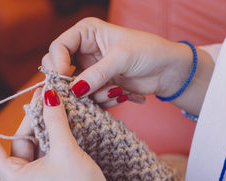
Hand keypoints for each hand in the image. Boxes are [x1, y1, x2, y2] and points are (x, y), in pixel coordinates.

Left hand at [0, 88, 119, 180]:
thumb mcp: (66, 150)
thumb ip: (54, 120)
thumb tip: (47, 95)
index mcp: (13, 178)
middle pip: (17, 144)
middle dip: (32, 123)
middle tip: (47, 101)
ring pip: (31, 152)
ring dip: (44, 134)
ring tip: (60, 118)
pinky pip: (40, 162)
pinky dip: (49, 147)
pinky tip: (63, 136)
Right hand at [43, 17, 213, 114]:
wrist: (167, 71)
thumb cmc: (149, 52)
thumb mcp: (122, 58)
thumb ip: (97, 74)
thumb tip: (74, 90)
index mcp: (86, 33)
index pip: (58, 47)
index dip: (57, 64)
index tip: (65, 79)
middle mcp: (84, 51)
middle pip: (58, 69)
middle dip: (70, 83)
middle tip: (82, 92)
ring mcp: (90, 71)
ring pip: (73, 89)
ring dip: (92, 95)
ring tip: (115, 90)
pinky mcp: (97, 87)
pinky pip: (88, 99)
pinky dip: (101, 101)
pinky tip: (120, 95)